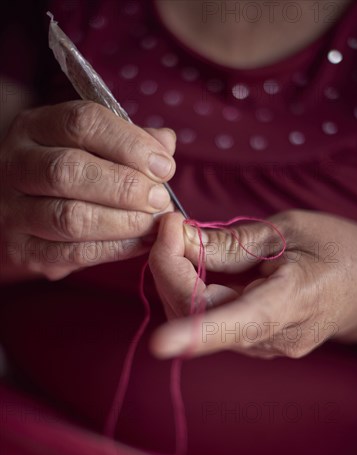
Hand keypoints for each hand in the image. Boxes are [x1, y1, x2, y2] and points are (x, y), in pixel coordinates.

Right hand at [0, 101, 175, 281]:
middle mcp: (16, 164)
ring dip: (123, 222)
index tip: (164, 166)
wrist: (25, 211)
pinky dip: (115, 249)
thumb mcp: (92, 145)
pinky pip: (74, 253)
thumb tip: (165, 143)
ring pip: (70, 217)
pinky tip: (141, 243)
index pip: (81, 123)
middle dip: (126, 187)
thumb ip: (128, 140)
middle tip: (160, 199)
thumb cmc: (70, 172)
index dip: (130, 144)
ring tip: (153, 223)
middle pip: (70, 170)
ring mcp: (13, 210)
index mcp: (35, 127)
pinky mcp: (24, 250)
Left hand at [149, 211, 356, 358]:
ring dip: (176, 277)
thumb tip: (179, 240)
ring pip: (197, 318)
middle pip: (200, 315)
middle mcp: (273, 336)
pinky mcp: (253, 341)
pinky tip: (194, 261)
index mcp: (292, 302)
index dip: (196, 336)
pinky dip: (190, 287)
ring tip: (181, 237)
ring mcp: (262, 344)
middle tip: (170, 227)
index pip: (238, 325)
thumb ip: (231, 243)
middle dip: (170, 269)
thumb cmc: (338, 250)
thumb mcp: (288, 231)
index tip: (159, 344)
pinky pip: (207, 318)